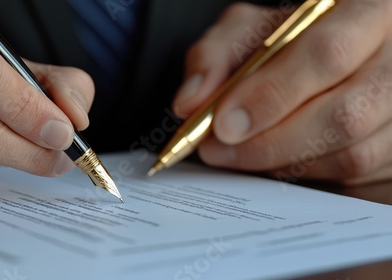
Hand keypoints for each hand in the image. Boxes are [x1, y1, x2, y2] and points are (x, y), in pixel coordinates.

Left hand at [173, 1, 391, 188]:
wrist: (330, 54)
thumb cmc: (288, 42)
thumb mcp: (247, 32)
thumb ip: (214, 58)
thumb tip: (190, 104)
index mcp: (369, 12)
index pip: (327, 55)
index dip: (271, 95)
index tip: (222, 124)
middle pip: (345, 115)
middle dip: (270, 142)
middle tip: (218, 149)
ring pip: (352, 155)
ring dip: (284, 163)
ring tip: (240, 154)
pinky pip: (355, 179)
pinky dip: (306, 174)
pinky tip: (276, 159)